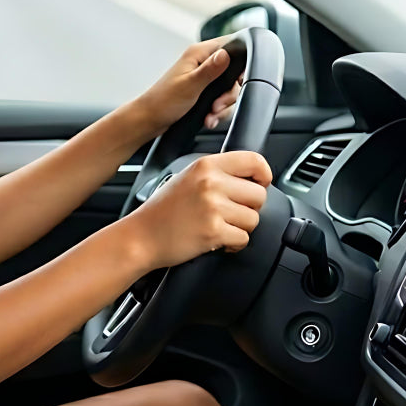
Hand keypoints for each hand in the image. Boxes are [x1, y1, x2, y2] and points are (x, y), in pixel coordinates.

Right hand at [123, 151, 271, 270]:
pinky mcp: (214, 231)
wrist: (141, 237)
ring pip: (254, 219)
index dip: (264, 175)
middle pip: (259, 195)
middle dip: (250, 209)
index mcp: (206, 166)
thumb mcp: (186, 178)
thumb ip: (216, 174)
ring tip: (220, 227)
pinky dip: (233, 244)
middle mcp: (211, 183)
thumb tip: (250, 179)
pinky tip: (218, 241)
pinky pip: (244, 238)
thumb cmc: (162, 212)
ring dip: (240, 228)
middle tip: (230, 214)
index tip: (260, 185)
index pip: (254, 161)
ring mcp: (213, 207)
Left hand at [135, 38, 242, 134]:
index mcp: (198, 53)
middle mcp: (202, 63)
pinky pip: (219, 100)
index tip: (237, 81)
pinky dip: (217, 112)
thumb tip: (227, 54)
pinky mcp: (202, 92)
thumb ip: (210, 69)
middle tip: (217, 105)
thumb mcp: (190, 85)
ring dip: (223, 106)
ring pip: (228, 89)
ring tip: (211, 115)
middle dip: (229, 93)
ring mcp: (202, 78)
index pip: (232, 45)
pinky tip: (209, 119)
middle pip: (233, 72)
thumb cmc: (162, 102)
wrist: (148, 121)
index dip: (241, 62)